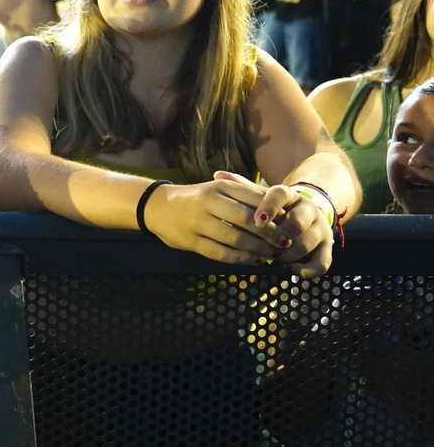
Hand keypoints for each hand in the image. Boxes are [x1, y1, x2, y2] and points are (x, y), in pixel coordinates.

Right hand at [142, 179, 288, 265]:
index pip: (255, 199)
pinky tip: (253, 261)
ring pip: (235, 238)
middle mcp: (209, 202)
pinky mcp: (190, 240)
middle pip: (247, 219)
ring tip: (273, 255)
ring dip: (258, 249)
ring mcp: (198, 222)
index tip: (289, 224)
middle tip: (286, 243)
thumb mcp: (218, 189)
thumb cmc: (197, 198)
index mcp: (219, 186)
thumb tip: (280, 210)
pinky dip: (240, 259)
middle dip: (270, 234)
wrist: (157, 206)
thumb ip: (246, 196)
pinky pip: (220, 253)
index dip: (275, 214)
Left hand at [213, 171, 334, 277]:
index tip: (256, 221)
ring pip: (306, 243)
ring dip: (287, 255)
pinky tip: (290, 270)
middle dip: (277, 238)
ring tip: (271, 259)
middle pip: (296, 223)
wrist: (305, 215)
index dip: (269, 207)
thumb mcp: (259, 197)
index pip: (280, 195)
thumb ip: (241, 188)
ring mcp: (320, 228)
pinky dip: (306, 270)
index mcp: (288, 195)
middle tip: (262, 247)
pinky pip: (322, 263)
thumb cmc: (274, 208)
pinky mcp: (327, 247)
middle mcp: (308, 209)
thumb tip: (217, 174)